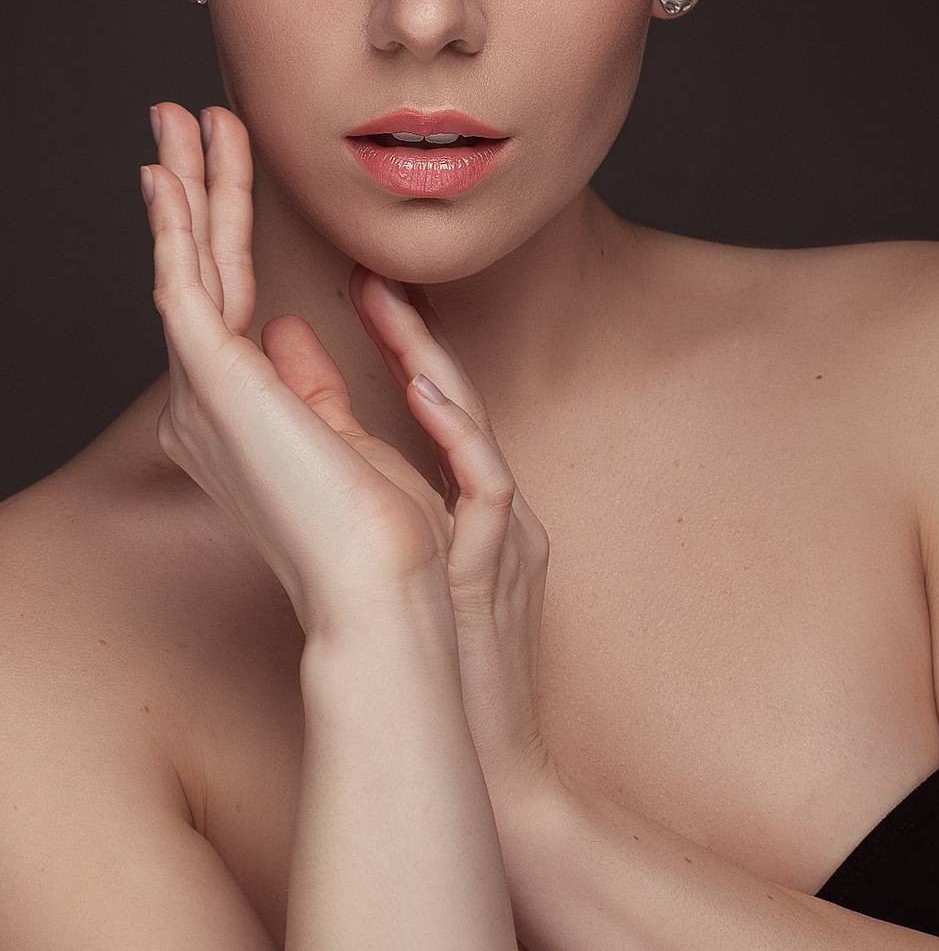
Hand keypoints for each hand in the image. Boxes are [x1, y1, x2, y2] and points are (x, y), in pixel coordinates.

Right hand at [140, 102, 457, 639]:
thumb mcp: (340, 433)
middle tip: (182, 121)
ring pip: (192, 263)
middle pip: (202, 271)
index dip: (219, 233)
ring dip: (188, 185)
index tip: (221, 180)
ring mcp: (204, 393)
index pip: (226, 301)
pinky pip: (186, 285)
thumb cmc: (377, 531)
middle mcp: (204, 404)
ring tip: (180, 118)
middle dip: (195, 190)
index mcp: (235, 419)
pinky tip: (169, 175)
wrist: (384, 587)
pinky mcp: (214, 383)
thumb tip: (287, 330)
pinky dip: (176, 225)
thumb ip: (308, 381)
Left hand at [348, 268, 561, 823]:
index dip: (403, 350)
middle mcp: (496, 509)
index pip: (434, 410)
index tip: (362, 295)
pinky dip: (458, 438)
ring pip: (475, 433)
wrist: (484, 755)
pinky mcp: (506, 564)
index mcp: (469, 508)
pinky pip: (487, 487)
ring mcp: (507, 534)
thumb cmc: (443, 662)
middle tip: (370, 278)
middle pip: (457, 403)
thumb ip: (387, 520)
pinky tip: (425, 393)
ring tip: (390, 312)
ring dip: (432, 370)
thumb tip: (335, 467)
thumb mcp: (411, 566)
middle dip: (414, 339)